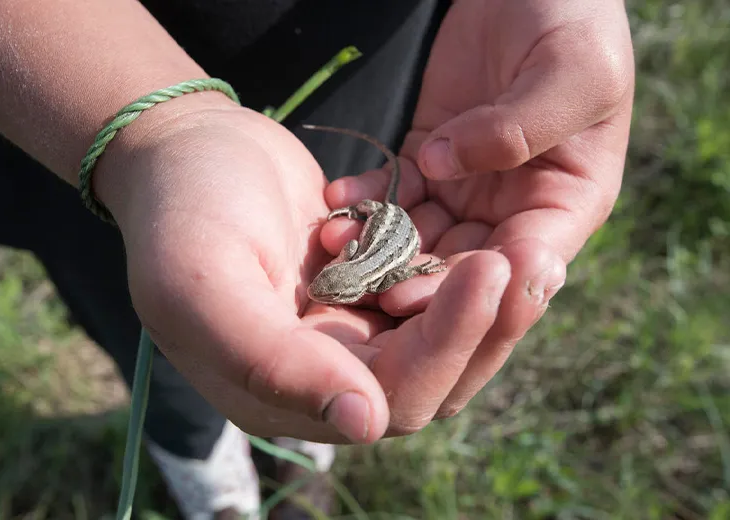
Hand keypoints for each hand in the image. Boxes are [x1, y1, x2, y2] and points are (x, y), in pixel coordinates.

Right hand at [94, 93, 509, 442]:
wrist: (184, 149)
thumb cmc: (181, 212)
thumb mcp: (205, 283)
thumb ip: (271, 361)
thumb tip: (364, 424)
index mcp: (281, 391)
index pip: (389, 398)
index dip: (446, 344)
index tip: (489, 269)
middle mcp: (322, 372)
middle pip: (430, 375)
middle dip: (484, 324)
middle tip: (534, 260)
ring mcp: (347, 327)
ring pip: (438, 336)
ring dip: (486, 301)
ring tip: (532, 252)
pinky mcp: (365, 284)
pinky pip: (429, 290)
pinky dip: (460, 269)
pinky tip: (496, 234)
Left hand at [321, 0, 633, 427]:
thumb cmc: (572, 21)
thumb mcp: (571, 69)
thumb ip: (523, 124)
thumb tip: (446, 166)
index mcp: (568, 200)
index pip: (527, 262)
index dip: (478, 287)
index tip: (425, 298)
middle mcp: (517, 207)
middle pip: (465, 262)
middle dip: (416, 278)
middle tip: (368, 289)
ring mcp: (469, 186)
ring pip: (421, 235)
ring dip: (378, 245)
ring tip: (336, 240)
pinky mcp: (429, 158)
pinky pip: (392, 191)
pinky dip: (363, 199)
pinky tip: (335, 200)